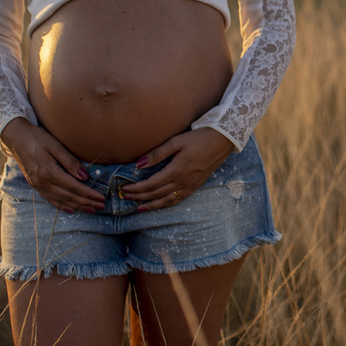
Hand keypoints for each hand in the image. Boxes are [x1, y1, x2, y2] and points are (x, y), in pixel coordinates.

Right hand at [0, 117, 105, 212]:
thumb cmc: (37, 138)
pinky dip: (62, 206)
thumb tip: (84, 176)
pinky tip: (71, 209)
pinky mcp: (35, 184)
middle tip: (101, 206)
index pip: (74, 187)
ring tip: (91, 209)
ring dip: (77, 206)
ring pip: (61, 200)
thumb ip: (70, 162)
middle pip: (69, 196)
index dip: (89, 193)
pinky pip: (50, 199)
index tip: (101, 198)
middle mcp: (43, 182)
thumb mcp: (55, 145)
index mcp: (49, 172)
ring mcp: (38, 185)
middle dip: (86, 202)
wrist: (16, 137)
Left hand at [122, 128, 236, 211]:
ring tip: (138, 208)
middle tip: (124, 197)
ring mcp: (190, 185)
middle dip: (139, 197)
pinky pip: (178, 199)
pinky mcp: (196, 186)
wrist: (222, 140)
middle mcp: (182, 182)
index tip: (123, 189)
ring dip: (151, 205)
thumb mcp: (176, 142)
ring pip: (167, 200)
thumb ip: (157, 154)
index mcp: (175, 171)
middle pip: (156, 194)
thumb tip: (138, 164)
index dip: (136, 189)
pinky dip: (166, 204)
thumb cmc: (199, 138)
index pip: (150, 184)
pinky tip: (160, 205)